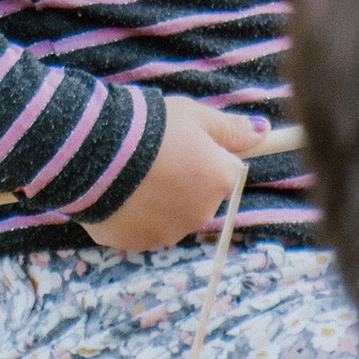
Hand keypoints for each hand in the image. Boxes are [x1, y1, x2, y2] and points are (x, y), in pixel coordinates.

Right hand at [84, 95, 267, 252]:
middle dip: (181, 179)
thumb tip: (263, 131)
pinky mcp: (138, 243)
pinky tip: (116, 192)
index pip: (226, 170)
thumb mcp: (194, 115)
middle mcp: (202, 212)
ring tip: (129, 172)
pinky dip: (131, 213)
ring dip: (156, 199)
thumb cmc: (149, 127)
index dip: (204, 153)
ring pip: (169, 214)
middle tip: (151, 155)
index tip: (183, 143)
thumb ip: (230, 128)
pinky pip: (140, 227)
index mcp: (220, 179)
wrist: (95, 153)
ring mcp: (169, 232)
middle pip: (198, 195)